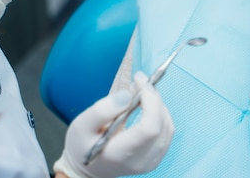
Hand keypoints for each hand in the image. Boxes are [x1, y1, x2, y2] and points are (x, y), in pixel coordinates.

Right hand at [54, 72, 173, 177]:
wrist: (88, 169)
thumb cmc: (82, 146)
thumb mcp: (82, 125)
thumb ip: (102, 110)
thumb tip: (128, 95)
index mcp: (121, 154)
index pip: (150, 128)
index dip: (151, 100)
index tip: (139, 81)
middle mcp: (141, 161)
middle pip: (161, 125)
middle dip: (154, 98)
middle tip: (139, 82)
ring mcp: (152, 161)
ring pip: (168, 126)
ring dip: (158, 104)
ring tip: (142, 92)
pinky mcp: (157, 157)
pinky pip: (167, 131)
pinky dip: (160, 113)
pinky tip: (147, 105)